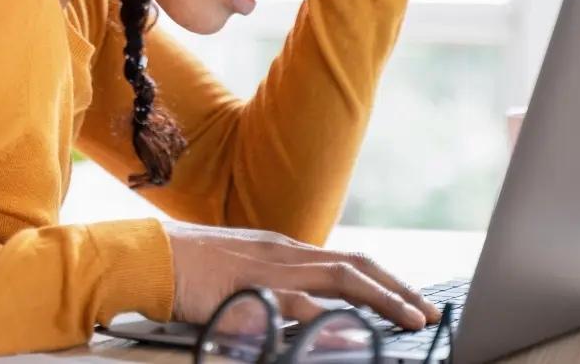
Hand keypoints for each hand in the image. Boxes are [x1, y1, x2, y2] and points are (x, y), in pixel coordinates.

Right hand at [164, 220, 440, 328]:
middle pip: (357, 266)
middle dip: (398, 290)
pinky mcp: (253, 289)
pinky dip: (331, 316)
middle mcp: (287, 253)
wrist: (150, 256)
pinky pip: (300, 303)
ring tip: (411, 320)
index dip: (385, 281)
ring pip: (342, 279)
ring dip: (382, 299)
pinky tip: (353, 329)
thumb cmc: (189, 268)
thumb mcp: (242, 272)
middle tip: (429, 313)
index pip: (348, 261)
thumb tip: (305, 310)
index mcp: (285, 250)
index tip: (412, 301)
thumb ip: (274, 288)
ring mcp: (273, 269)